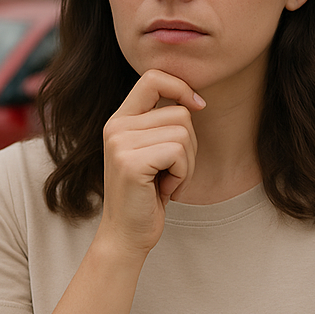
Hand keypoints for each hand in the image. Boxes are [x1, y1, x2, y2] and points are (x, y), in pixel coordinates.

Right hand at [96, 69, 204, 258]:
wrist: (126, 235)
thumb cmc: (146, 195)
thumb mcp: (150, 151)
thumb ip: (160, 123)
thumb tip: (194, 100)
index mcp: (120, 119)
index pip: (152, 78)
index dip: (180, 86)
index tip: (197, 104)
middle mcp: (116, 126)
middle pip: (180, 113)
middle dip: (190, 146)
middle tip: (171, 172)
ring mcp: (120, 142)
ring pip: (183, 133)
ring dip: (187, 164)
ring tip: (166, 181)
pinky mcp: (130, 161)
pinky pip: (178, 153)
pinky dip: (182, 174)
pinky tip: (165, 189)